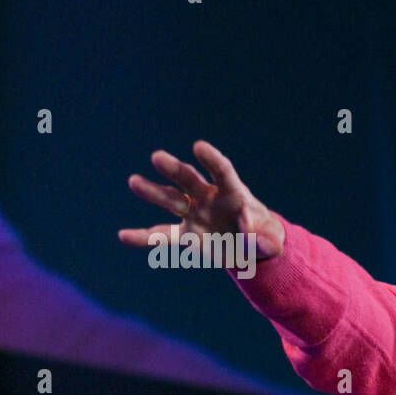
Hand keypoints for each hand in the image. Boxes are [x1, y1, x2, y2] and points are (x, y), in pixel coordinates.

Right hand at [117, 140, 284, 259]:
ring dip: (153, 191)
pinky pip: (162, 235)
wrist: (252, 248)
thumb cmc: (265, 236)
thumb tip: (248, 230)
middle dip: (174, 169)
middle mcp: (209, 198)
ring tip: (134, 181)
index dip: (211, 160)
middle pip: (189, 179)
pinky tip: (124, 236)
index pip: (222, 171)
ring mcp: (195, 214)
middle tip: (157, 158)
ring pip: (171, 199)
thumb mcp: (271, 239)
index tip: (198, 146)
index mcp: (234, 193)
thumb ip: (263, 236)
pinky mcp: (187, 234)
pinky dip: (144, 237)